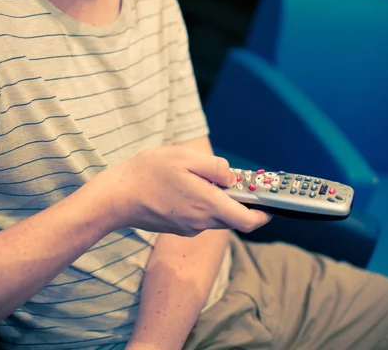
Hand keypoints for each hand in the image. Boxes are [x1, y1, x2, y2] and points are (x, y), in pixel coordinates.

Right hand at [92, 145, 271, 236]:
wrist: (118, 196)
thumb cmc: (150, 172)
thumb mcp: (186, 158)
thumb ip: (215, 167)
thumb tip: (233, 178)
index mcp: (207, 204)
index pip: (247, 221)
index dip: (263, 214)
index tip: (269, 204)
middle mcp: (202, 221)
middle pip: (232, 217)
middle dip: (238, 201)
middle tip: (231, 179)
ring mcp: (189, 227)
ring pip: (215, 216)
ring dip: (217, 199)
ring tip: (198, 176)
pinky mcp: (178, 228)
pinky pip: (200, 217)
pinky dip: (201, 203)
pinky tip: (183, 186)